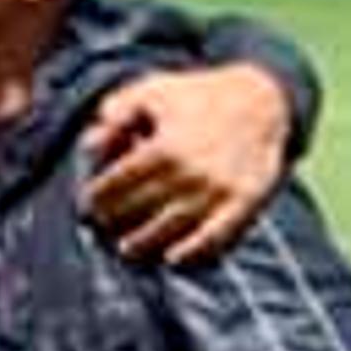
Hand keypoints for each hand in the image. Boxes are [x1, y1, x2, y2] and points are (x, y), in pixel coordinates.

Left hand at [81, 64, 288, 264]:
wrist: (263, 99)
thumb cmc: (199, 95)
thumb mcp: (154, 91)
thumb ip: (117, 111)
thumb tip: (89, 146)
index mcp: (164, 148)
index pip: (117, 184)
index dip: (96, 197)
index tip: (87, 203)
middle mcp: (190, 174)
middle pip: (139, 210)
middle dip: (115, 220)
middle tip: (103, 226)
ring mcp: (217, 193)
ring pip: (170, 229)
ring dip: (143, 243)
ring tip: (127, 249)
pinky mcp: (243, 203)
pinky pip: (214, 237)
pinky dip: (192, 252)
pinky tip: (172, 259)